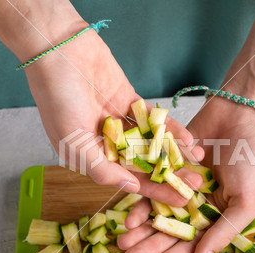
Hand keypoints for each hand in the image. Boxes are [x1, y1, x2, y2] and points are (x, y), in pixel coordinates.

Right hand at [23, 24, 203, 204]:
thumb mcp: (73, 140)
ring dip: (173, 151)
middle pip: (143, 163)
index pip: (126, 179)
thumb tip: (130, 187)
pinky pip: (153, 119)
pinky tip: (188, 138)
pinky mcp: (129, 100)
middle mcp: (105, 141)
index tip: (179, 201)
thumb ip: (101, 168)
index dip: (153, 191)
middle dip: (169, 174)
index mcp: (90, 156)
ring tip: (197, 160)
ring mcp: (119, 121)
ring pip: (151, 141)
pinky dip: (169, 128)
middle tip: (196, 182)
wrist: (59, 50)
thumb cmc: (57, 98)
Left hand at [118, 96, 254, 252]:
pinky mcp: (169, 166)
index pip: (191, 246)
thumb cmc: (253, 161)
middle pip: (169, 232)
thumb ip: (223, 232)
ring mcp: (182, 186)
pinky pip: (152, 187)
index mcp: (217, 218)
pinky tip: (128, 217)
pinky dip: (141, 202)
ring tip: (123, 244)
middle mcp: (197, 205)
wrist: (243, 115)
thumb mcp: (246, 202)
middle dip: (149, 248)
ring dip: (141, 230)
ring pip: (157, 212)